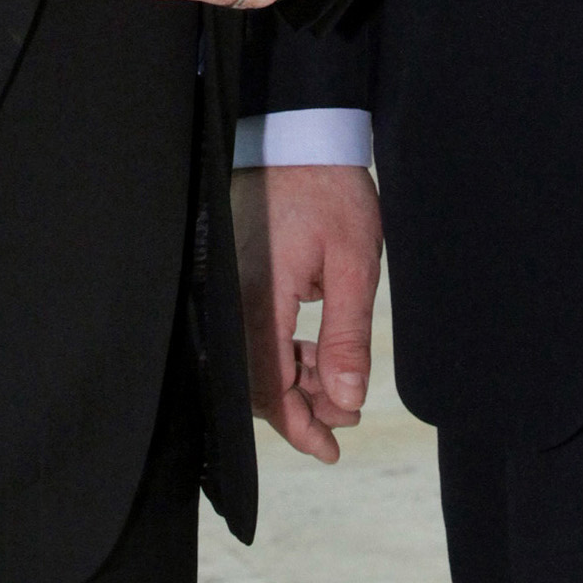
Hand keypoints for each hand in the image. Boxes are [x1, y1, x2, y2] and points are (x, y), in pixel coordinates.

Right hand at [234, 160, 383, 461]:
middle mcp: (232, 300)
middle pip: (256, 382)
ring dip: (294, 383)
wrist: (298, 133)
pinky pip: (251, 334)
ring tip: (339, 390)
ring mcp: (228, 288)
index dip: (299, 426)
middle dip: (301, 408)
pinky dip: (282, 355)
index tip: (331, 449)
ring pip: (254, 361)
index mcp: (258, 301)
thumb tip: (346, 399)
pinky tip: (314, 357)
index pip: (268, 388)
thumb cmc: (329, 190)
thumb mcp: (353, 265)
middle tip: (346, 419)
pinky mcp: (233, 278)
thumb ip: (347, 337)